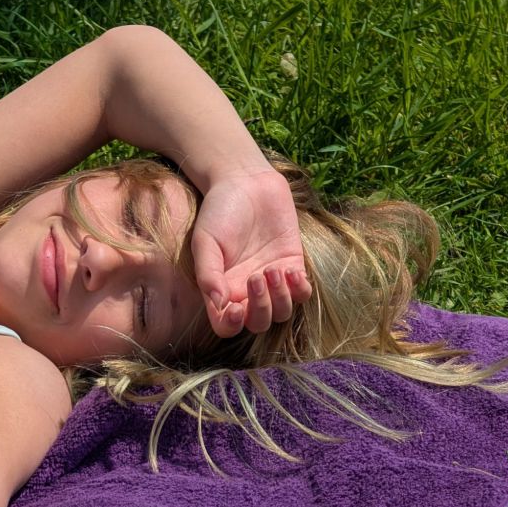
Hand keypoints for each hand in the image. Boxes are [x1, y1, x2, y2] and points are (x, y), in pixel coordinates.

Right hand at [192, 168, 312, 336]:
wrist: (245, 181)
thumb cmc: (219, 211)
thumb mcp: (205, 241)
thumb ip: (208, 273)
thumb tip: (218, 304)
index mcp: (222, 289)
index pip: (226, 325)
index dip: (231, 325)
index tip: (234, 308)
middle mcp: (247, 291)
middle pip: (258, 323)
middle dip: (260, 309)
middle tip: (256, 277)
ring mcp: (272, 281)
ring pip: (282, 313)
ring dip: (279, 298)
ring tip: (272, 269)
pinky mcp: (293, 265)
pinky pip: (302, 293)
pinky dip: (299, 290)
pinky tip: (290, 271)